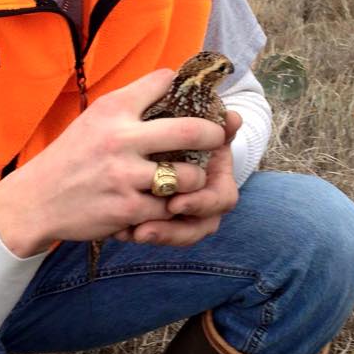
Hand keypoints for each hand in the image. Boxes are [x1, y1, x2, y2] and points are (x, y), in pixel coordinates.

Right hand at [0, 69, 225, 256]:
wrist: (35, 200)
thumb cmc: (72, 155)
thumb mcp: (96, 116)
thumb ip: (134, 98)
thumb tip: (172, 78)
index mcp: (113, 109)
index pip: (163, 84)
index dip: (191, 90)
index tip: (206, 99)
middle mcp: (120, 139)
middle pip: (190, 132)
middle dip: (214, 136)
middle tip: (220, 139)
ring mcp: (125, 177)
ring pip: (187, 178)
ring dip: (194, 180)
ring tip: (189, 179)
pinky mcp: (127, 210)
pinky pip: (169, 208)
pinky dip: (172, 207)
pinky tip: (167, 203)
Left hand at [115, 110, 240, 247]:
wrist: (172, 144)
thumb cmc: (192, 135)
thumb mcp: (202, 128)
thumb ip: (219, 124)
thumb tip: (234, 117)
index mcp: (220, 185)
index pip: (220, 201)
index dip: (200, 204)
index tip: (175, 204)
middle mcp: (206, 206)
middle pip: (197, 228)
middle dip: (173, 231)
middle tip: (146, 230)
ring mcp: (185, 217)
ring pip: (177, 236)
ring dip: (156, 236)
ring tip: (133, 234)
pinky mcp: (163, 222)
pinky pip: (155, 234)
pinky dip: (138, 234)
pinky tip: (120, 232)